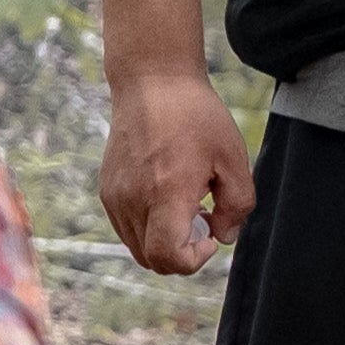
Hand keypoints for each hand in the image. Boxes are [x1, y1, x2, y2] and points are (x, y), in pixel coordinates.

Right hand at [96, 70, 257, 275]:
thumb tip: (224, 236)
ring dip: (163, 241)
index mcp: (166, 192)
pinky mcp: (107, 190)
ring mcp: (115, 196)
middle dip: (181, 253)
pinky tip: (166, 195)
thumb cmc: (195, 116)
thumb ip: (237, 205)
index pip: (167, 257)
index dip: (193, 261)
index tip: (209, 236)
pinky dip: (148, 227)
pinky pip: (126, 228)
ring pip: (136, 247)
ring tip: (184, 205)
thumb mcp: (233, 157)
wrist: (151, 83)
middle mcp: (133, 199)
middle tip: (202, 219)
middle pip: (151, 260)